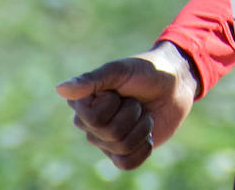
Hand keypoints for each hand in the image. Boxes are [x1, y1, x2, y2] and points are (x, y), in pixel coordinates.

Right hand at [55, 41, 198, 170]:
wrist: (174, 84)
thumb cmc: (145, 71)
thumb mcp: (119, 70)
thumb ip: (91, 80)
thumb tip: (60, 89)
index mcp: (83, 103)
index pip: (93, 118)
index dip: (113, 103)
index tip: (118, 90)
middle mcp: (90, 124)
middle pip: (110, 134)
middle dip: (132, 113)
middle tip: (135, 100)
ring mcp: (106, 140)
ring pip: (122, 147)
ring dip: (142, 126)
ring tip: (143, 112)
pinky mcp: (123, 153)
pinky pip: (127, 163)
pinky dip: (143, 148)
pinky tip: (146, 133)